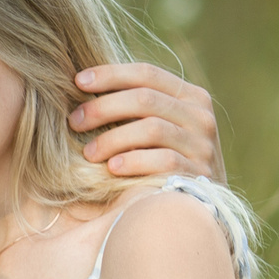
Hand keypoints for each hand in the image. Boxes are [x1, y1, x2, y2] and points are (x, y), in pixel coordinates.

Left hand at [71, 63, 224, 182]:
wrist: (204, 205)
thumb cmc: (169, 160)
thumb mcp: (162, 127)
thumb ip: (139, 106)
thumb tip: (86, 84)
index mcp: (191, 96)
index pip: (146, 74)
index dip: (110, 74)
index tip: (77, 82)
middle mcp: (201, 116)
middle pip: (145, 99)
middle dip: (103, 108)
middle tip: (74, 121)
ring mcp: (203, 145)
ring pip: (152, 129)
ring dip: (113, 139)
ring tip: (88, 152)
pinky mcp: (200, 173)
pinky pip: (164, 161)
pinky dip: (134, 162)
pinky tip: (112, 168)